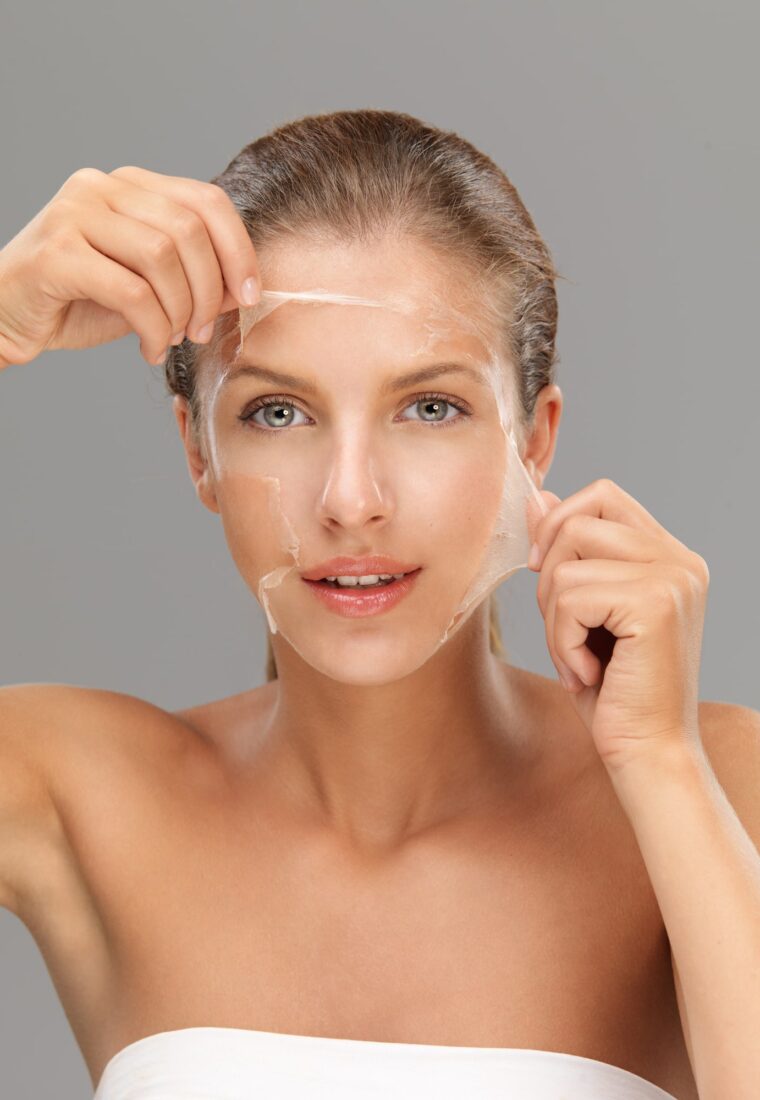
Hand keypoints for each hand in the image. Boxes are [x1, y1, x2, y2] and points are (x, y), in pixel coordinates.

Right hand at [0, 164, 260, 369]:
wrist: (6, 315)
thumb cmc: (80, 300)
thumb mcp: (149, 287)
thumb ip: (193, 278)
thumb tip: (246, 289)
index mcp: (131, 185)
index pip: (206, 199)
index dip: (239, 249)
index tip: (249, 295)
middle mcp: (102, 188)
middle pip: (188, 229)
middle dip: (209, 290)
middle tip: (202, 330)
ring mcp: (74, 213)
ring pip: (161, 257)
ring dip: (180, 310)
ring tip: (173, 338)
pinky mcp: (56, 252)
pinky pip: (131, 290)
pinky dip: (153, 328)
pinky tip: (150, 347)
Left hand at [526, 479, 708, 771]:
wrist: (647, 754)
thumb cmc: (613, 691)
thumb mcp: (580, 612)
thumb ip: (566, 552)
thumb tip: (537, 497)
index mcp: (668, 556)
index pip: (602, 496)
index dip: (557, 525)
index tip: (543, 573)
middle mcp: (679, 560)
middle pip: (578, 519)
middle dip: (548, 575)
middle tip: (563, 629)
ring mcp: (672, 578)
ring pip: (567, 561)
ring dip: (553, 618)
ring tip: (578, 658)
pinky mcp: (655, 604)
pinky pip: (570, 597)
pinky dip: (561, 641)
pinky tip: (588, 673)